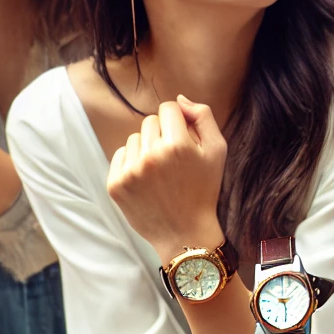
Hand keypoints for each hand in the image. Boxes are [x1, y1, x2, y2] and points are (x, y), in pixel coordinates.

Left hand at [106, 96, 228, 260]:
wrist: (185, 233)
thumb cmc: (205, 190)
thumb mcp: (217, 150)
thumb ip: (203, 116)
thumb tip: (180, 100)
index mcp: (178, 145)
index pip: (169, 108)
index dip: (178, 120)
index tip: (184, 138)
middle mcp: (151, 156)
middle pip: (150, 121)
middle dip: (162, 133)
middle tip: (173, 158)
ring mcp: (131, 171)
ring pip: (135, 138)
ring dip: (146, 148)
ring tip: (160, 171)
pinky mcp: (116, 184)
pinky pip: (120, 155)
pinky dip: (132, 162)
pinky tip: (146, 178)